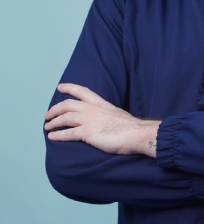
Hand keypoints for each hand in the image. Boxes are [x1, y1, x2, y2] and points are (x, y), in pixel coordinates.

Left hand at [44, 83, 159, 157]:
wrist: (136, 133)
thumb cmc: (130, 127)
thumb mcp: (116, 114)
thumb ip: (106, 114)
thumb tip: (103, 120)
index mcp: (101, 103)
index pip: (82, 91)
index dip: (69, 88)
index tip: (60, 86)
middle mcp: (93, 109)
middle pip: (68, 104)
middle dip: (55, 109)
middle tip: (48, 114)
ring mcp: (89, 120)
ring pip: (65, 117)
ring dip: (54, 122)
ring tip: (47, 126)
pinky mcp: (88, 133)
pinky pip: (68, 133)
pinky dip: (58, 134)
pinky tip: (52, 136)